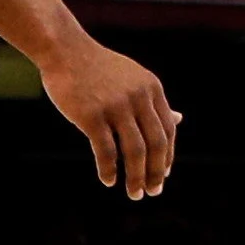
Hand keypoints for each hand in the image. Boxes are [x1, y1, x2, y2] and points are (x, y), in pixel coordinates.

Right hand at [41, 40, 178, 198]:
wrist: (65, 51)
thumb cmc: (99, 69)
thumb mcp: (135, 80)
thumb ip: (155, 103)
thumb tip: (179, 120)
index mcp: (152, 89)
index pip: (167, 130)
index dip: (167, 155)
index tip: (164, 174)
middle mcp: (138, 98)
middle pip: (156, 143)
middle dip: (157, 171)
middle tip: (153, 192)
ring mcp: (116, 106)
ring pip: (134, 150)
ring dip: (136, 177)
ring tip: (135, 193)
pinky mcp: (91, 115)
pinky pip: (105, 150)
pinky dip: (109, 169)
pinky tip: (109, 181)